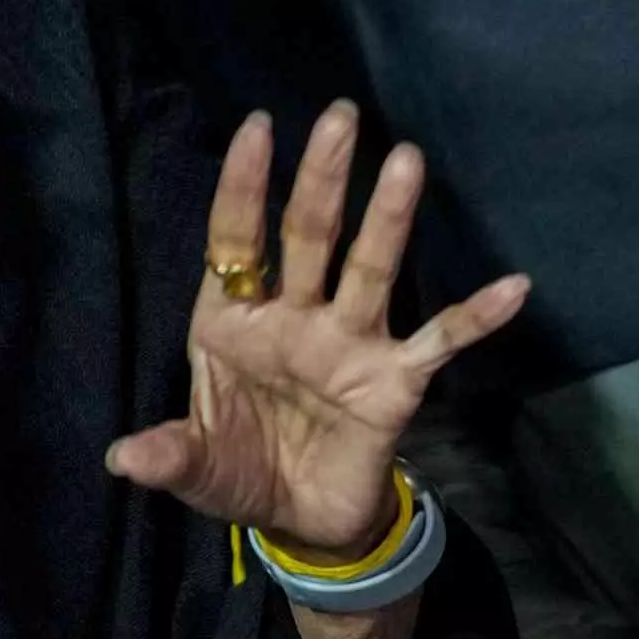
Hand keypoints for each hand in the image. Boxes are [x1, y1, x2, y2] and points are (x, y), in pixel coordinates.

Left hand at [104, 103, 527, 557]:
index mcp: (235, 321)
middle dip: (321, 177)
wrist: (303, 523)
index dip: (244, 186)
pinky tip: (513, 286)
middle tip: (340, 115)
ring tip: (405, 159)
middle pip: (309, 235)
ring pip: (370, 268)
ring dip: (388, 217)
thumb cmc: (241, 471)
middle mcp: (295, 316)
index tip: (257, 127)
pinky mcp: (395, 381)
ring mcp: (350, 342)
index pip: (237, 240)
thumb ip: (169, 456)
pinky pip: (441, 341)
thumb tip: (124, 459)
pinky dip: (476, 317)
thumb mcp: (197, 467)